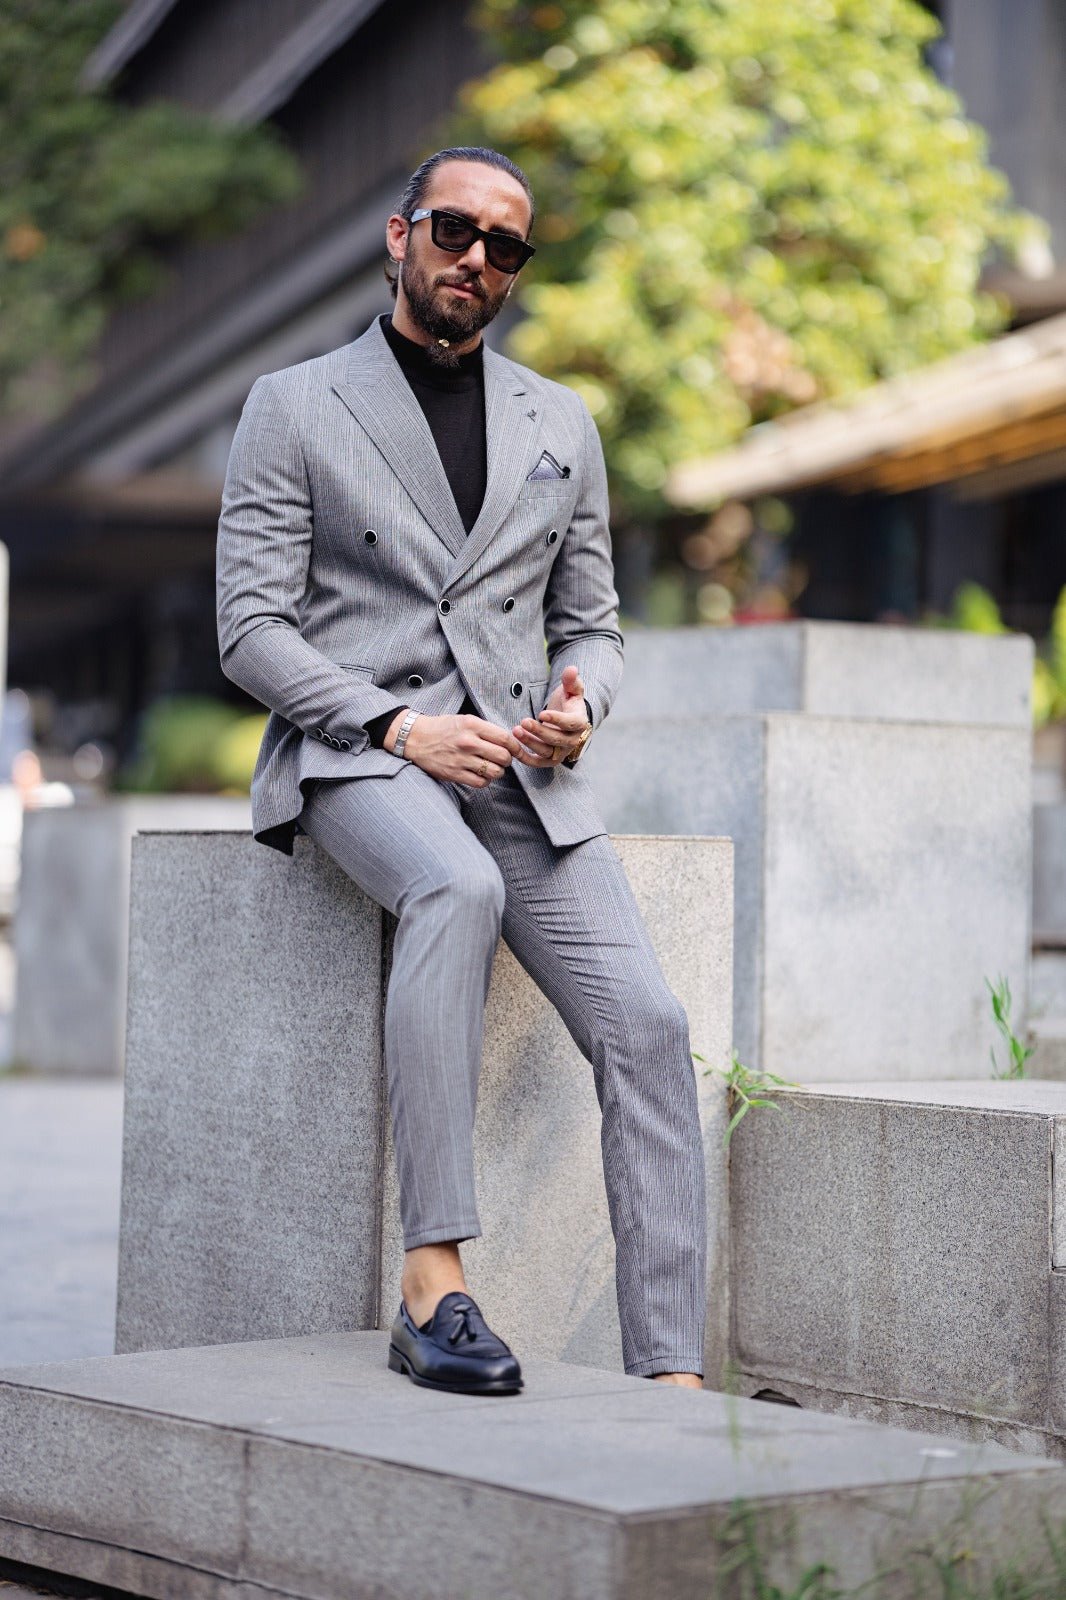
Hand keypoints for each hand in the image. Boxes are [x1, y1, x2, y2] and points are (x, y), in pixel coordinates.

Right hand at [389, 710, 523, 787]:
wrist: (416, 738)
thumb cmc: (442, 728)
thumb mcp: (465, 720)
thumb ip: (486, 729)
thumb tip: (509, 741)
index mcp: (472, 725)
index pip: (505, 738)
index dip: (515, 746)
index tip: (516, 750)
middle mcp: (468, 742)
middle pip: (503, 757)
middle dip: (507, 760)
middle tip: (502, 759)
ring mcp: (461, 759)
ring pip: (495, 772)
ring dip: (497, 772)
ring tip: (491, 767)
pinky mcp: (454, 774)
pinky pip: (481, 783)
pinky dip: (485, 781)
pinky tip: (481, 775)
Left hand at [511, 664, 590, 766]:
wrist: (566, 721)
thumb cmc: (568, 703)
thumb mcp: (571, 690)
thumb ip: (571, 680)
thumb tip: (572, 669)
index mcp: (579, 723)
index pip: (571, 724)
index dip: (557, 720)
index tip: (542, 713)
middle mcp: (572, 741)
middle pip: (557, 739)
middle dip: (539, 731)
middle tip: (523, 721)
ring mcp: (560, 752)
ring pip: (546, 752)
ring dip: (530, 743)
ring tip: (516, 730)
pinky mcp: (548, 759)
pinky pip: (537, 762)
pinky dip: (525, 758)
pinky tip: (513, 748)